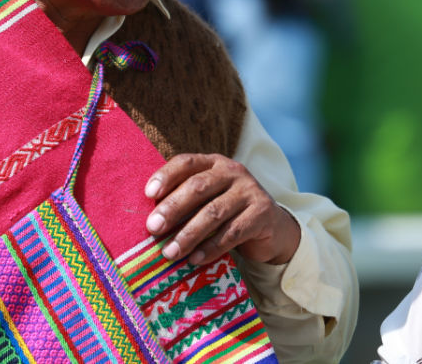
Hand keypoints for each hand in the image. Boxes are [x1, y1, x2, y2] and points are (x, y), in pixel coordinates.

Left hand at [144, 153, 300, 266]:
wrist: (272, 227)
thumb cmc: (228, 212)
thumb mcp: (208, 200)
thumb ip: (185, 202)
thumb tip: (150, 223)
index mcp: (213, 163)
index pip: (186, 162)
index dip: (166, 176)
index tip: (149, 194)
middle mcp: (232, 171)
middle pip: (198, 187)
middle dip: (173, 208)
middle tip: (153, 228)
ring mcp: (249, 191)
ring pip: (214, 212)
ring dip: (189, 234)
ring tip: (170, 252)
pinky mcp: (262, 213)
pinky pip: (232, 232)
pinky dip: (211, 247)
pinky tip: (195, 259)